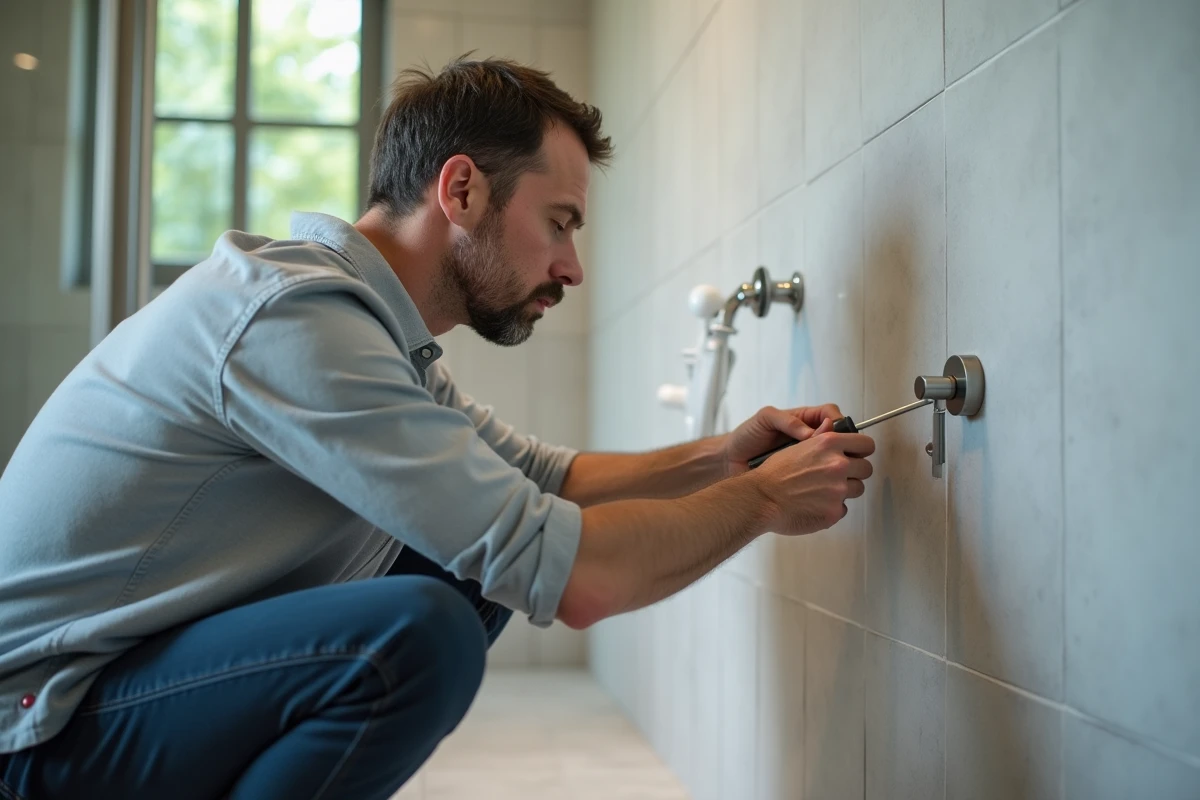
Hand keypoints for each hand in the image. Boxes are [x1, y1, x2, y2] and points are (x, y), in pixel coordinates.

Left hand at [722, 403, 844, 476]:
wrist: (731, 460)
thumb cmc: (747, 436)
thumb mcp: (765, 419)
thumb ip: (787, 420)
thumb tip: (811, 433)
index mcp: (804, 420)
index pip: (831, 415)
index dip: (839, 422)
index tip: (837, 433)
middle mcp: (810, 439)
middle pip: (840, 439)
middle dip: (843, 445)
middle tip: (838, 453)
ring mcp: (808, 458)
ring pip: (834, 460)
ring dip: (834, 464)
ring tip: (827, 469)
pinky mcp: (804, 476)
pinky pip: (822, 477)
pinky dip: (824, 479)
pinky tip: (818, 482)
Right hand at [747, 418, 875, 535]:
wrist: (761, 499)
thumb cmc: (774, 473)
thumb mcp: (797, 446)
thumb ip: (820, 438)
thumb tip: (832, 426)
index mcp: (830, 444)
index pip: (866, 444)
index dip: (862, 450)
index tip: (857, 455)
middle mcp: (838, 465)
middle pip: (866, 469)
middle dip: (855, 472)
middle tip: (836, 476)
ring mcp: (838, 490)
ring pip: (857, 489)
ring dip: (844, 490)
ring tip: (822, 491)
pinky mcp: (834, 512)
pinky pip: (842, 509)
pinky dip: (831, 508)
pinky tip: (814, 504)